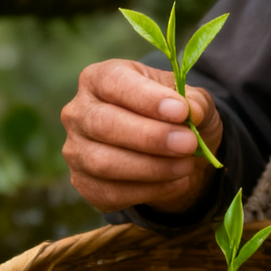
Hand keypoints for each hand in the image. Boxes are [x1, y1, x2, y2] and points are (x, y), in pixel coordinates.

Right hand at [61, 59, 222, 213]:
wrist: (167, 151)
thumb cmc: (173, 115)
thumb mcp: (190, 99)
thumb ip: (194, 101)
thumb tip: (193, 112)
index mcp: (99, 78)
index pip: (114, 82)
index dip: (147, 98)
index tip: (181, 111)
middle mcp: (78, 111)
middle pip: (104, 124)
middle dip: (151, 137)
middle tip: (188, 143)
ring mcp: (76, 150)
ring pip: (104, 163)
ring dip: (152, 167)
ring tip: (186, 165)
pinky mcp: (83, 183)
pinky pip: (110, 192)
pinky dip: (150, 191)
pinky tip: (176, 182)